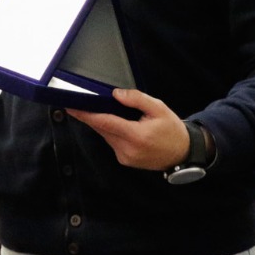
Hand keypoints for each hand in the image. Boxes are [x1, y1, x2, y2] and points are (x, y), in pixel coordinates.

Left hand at [67, 88, 190, 170]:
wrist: (182, 153)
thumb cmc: (172, 130)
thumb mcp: (159, 108)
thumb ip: (137, 99)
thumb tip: (116, 94)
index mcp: (137, 136)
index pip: (105, 122)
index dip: (86, 115)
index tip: (71, 107)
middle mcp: (128, 149)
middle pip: (102, 129)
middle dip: (92, 116)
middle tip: (84, 103)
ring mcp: (125, 157)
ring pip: (106, 135)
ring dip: (104, 123)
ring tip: (109, 112)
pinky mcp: (125, 160)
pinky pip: (112, 142)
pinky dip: (112, 132)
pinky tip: (120, 125)